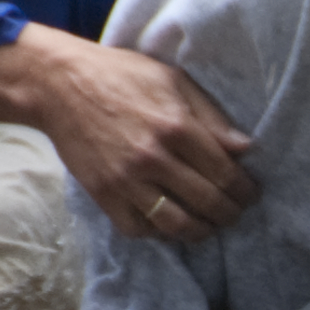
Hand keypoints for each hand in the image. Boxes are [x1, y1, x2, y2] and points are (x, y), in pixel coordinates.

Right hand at [0, 22, 257, 239]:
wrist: (59, 85)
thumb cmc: (120, 75)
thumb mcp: (173, 81)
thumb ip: (211, 116)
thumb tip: (246, 148)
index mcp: (176, 127)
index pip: (225, 173)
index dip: (244, 189)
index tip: (250, 193)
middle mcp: (154, 158)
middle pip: (207, 202)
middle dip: (230, 213)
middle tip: (235, 213)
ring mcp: (126, 180)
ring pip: (176, 224)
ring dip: (200, 231)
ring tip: (208, 226)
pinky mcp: (103, 194)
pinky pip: (138, 229)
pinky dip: (158, 233)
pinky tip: (168, 224)